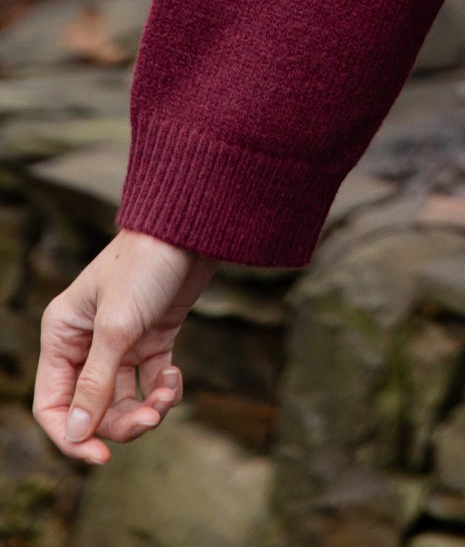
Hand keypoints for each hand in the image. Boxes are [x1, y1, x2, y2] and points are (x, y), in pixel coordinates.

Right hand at [33, 229, 217, 463]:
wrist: (191, 228)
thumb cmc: (145, 265)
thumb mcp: (118, 326)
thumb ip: (97, 382)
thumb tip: (78, 433)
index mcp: (62, 336)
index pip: (52, 404)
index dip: (72, 436)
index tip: (101, 456)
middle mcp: (86, 342)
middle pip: (92, 409)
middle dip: (121, 422)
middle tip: (152, 418)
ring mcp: (120, 342)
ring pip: (123, 400)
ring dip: (146, 409)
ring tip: (168, 397)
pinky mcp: (151, 338)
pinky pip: (150, 382)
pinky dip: (164, 389)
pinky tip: (176, 377)